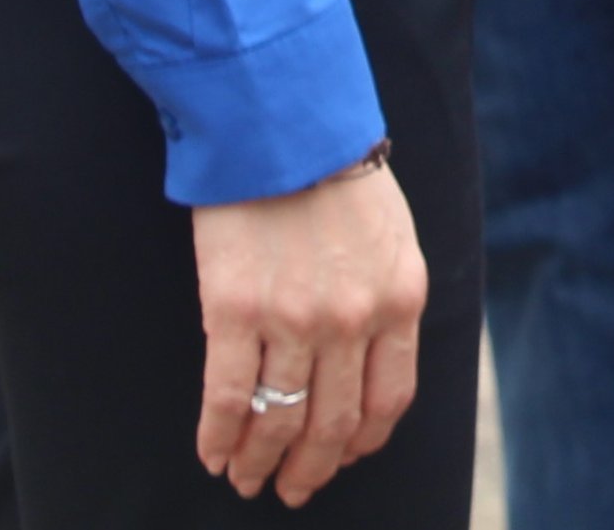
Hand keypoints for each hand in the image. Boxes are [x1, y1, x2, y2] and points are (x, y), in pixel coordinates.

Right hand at [193, 157, 424, 506]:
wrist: (284, 122)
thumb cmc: (337, 172)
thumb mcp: (393, 236)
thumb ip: (387, 297)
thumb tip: (371, 359)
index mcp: (401, 299)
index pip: (389, 400)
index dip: (361, 443)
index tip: (342, 458)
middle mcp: (353, 320)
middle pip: (333, 425)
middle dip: (310, 470)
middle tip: (291, 490)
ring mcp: (293, 319)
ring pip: (278, 420)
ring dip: (259, 462)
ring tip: (245, 479)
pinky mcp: (234, 310)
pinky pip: (226, 397)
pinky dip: (218, 436)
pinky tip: (212, 453)